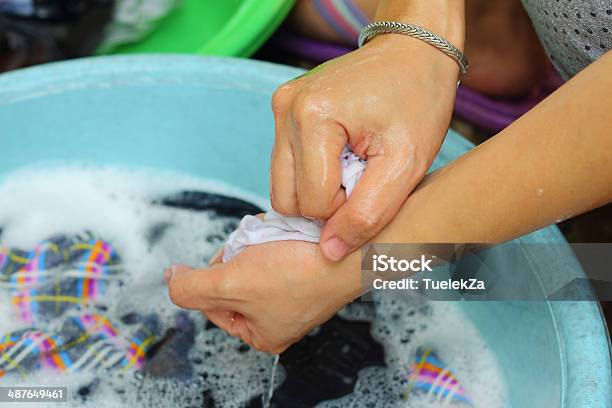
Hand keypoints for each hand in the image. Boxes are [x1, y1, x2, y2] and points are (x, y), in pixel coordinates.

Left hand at [165, 241, 360, 353]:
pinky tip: (286, 234)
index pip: (213, 303)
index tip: (229, 259)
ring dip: (257, 242)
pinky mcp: (309, 268)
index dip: (214, 275)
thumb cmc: (300, 272)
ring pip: (255, 260)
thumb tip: (172, 280)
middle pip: (234, 279)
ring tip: (272, 239)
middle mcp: (280, 318)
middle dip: (239, 255)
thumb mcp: (230, 283)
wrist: (352, 248)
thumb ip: (190, 287)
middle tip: (253, 248)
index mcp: (261, 335)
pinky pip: (277, 249)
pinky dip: (276, 237)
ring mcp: (296, 293)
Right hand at [270, 34, 459, 261]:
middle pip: (288, 199)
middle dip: (328, 204)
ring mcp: (280, 106)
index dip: (348, 209)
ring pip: (282, 187)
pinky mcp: (282, 108)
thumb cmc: (417, 101)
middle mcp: (285, 109)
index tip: (376, 182)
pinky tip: (340, 158)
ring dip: (318, 191)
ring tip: (353, 168)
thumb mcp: (406, 164)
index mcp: (313, 117)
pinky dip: (311, 174)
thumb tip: (329, 251)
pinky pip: (285, 166)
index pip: (314, 203)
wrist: (412, 51)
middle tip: (364, 179)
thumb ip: (368, 213)